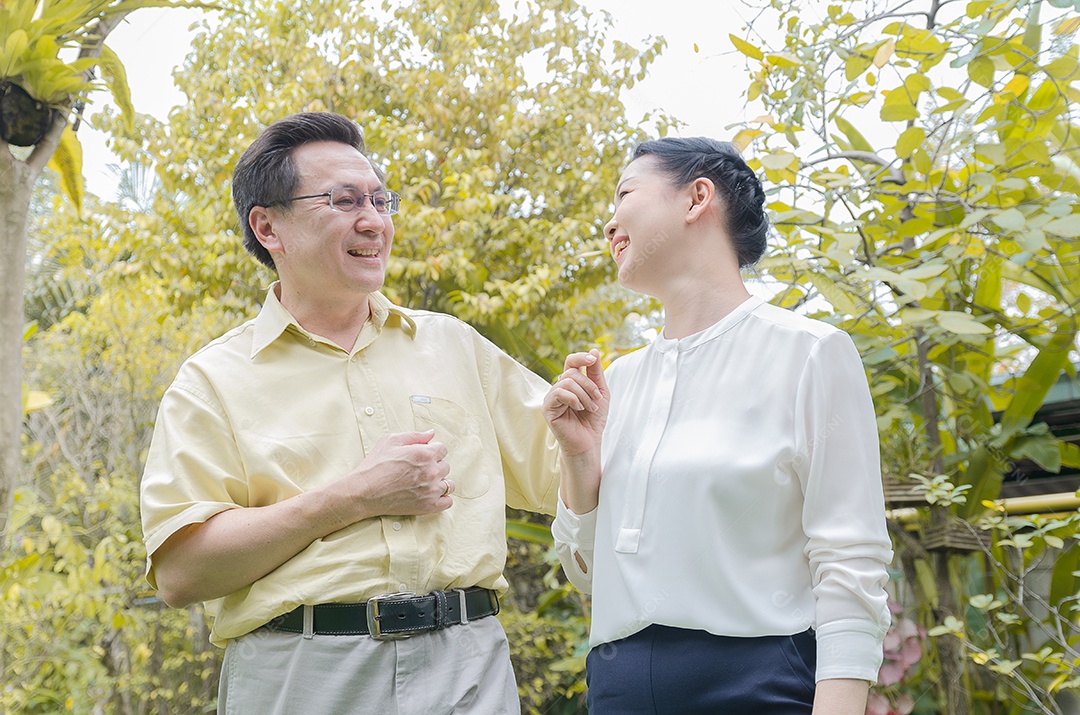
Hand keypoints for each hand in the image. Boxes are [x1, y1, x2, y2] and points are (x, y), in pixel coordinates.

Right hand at [338, 430, 453, 518]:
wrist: (364, 491)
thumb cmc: (375, 465)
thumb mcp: (391, 441)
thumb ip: (415, 435)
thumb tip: (431, 434)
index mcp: (425, 453)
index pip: (443, 449)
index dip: (432, 451)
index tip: (423, 456)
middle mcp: (432, 471)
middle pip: (446, 466)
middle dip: (435, 466)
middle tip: (419, 470)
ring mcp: (431, 490)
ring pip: (449, 484)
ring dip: (440, 482)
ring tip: (425, 483)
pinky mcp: (428, 506)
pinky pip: (447, 502)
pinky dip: (442, 499)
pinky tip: (431, 495)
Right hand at [543, 349, 608, 456]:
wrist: (589, 441)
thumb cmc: (594, 419)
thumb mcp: (600, 392)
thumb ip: (596, 373)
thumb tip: (594, 350)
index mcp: (571, 382)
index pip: (571, 361)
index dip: (581, 357)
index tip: (593, 359)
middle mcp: (559, 387)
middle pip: (572, 372)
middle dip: (589, 385)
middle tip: (596, 399)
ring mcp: (552, 397)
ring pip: (567, 382)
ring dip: (584, 394)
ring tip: (589, 408)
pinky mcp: (547, 408)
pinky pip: (558, 393)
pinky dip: (573, 399)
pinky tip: (578, 409)